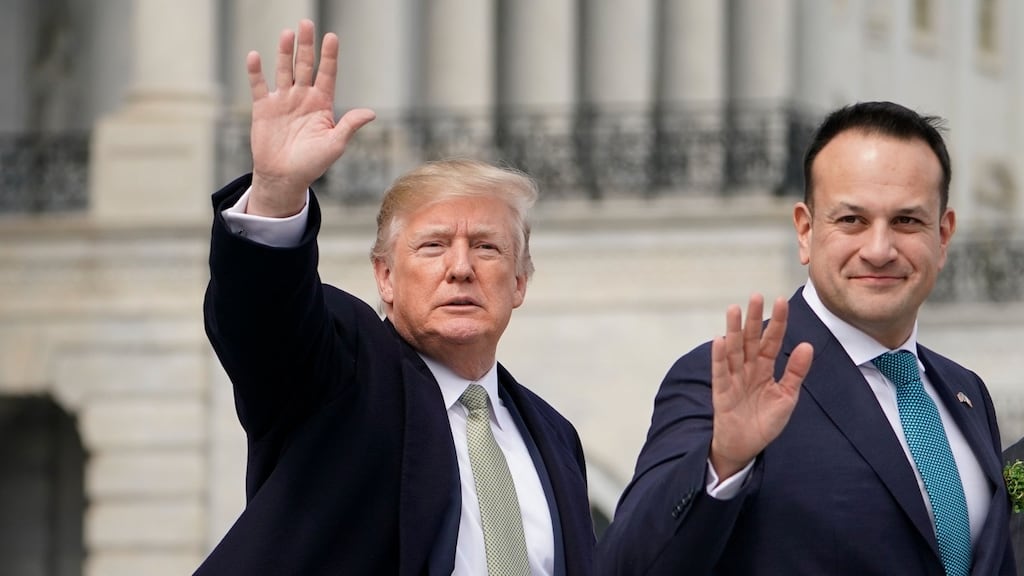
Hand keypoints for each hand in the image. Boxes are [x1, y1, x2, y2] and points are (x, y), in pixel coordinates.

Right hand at [246, 19, 375, 216]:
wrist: (284, 177)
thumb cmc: (312, 163)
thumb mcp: (335, 145)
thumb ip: (349, 126)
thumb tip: (370, 113)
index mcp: (322, 104)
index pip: (327, 74)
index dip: (329, 56)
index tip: (332, 37)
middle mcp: (303, 97)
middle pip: (305, 66)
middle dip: (306, 45)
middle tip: (307, 23)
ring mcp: (283, 100)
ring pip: (284, 70)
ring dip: (284, 52)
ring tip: (287, 34)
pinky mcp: (263, 108)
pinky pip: (259, 86)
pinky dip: (256, 72)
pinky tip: (255, 56)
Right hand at [709, 294, 812, 479]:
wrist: (745, 446)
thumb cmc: (765, 421)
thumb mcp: (787, 397)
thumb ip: (795, 372)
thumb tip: (806, 346)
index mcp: (766, 368)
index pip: (772, 341)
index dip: (777, 322)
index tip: (781, 301)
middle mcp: (748, 368)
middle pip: (751, 339)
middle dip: (754, 318)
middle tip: (756, 296)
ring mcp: (734, 377)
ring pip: (734, 350)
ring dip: (734, 330)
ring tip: (734, 310)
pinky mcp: (722, 391)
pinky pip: (720, 371)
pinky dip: (719, 357)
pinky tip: (720, 341)